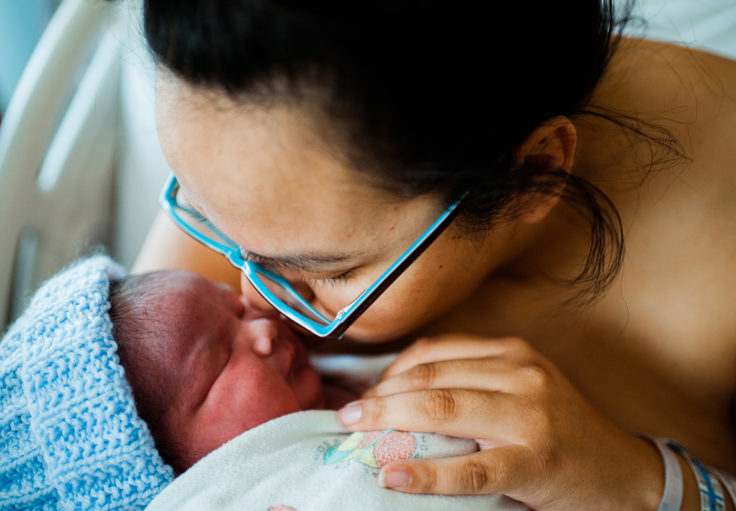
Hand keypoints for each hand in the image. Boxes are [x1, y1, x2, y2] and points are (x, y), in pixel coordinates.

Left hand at [337, 335, 663, 509]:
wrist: (622, 471)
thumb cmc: (560, 428)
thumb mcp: (522, 388)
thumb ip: (472, 381)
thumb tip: (400, 391)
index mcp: (512, 352)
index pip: (433, 353)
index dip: (390, 372)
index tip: (364, 393)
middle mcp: (520, 374)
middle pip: (430, 379)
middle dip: (380, 397)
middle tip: (348, 416)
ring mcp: (529, 416)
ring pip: (441, 411)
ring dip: (389, 422)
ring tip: (357, 435)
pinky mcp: (533, 462)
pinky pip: (467, 469)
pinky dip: (425, 474)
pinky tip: (393, 477)